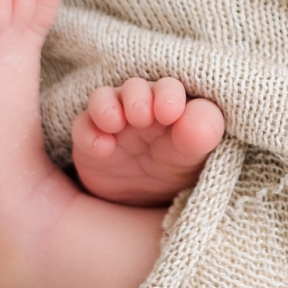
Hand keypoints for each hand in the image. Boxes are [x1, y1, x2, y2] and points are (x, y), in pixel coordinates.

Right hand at [71, 77, 224, 205]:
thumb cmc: (180, 164)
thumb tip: (196, 123)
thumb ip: (203, 133)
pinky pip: (83, 126)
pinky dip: (88, 133)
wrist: (146, 198)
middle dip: (137, 98)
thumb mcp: (198, 153)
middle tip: (141, 117)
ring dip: (106, 106)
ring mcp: (114, 120)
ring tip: (113, 123)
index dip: (169, 95)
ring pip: (103, 99)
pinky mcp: (90, 138)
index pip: (170, 88)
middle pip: (135, 88)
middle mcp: (141, 106)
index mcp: (172, 104)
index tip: (169, 113)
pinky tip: (100, 147)